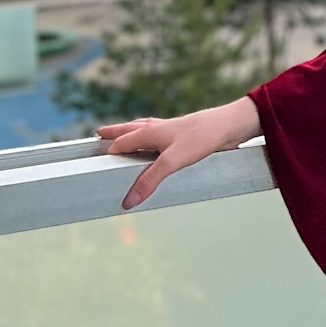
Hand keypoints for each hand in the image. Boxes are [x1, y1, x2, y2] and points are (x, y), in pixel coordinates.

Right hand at [98, 96, 260, 210]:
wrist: (230, 125)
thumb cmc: (202, 137)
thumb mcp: (173, 161)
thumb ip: (150, 180)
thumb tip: (128, 201)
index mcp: (151, 132)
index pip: (122, 143)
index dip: (109, 152)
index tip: (94, 159)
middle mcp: (159, 128)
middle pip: (131, 129)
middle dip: (115, 133)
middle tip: (100, 134)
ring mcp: (172, 129)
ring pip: (145, 128)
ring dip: (132, 130)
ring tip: (125, 133)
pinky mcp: (185, 134)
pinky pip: (162, 133)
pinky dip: (152, 134)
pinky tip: (160, 140)